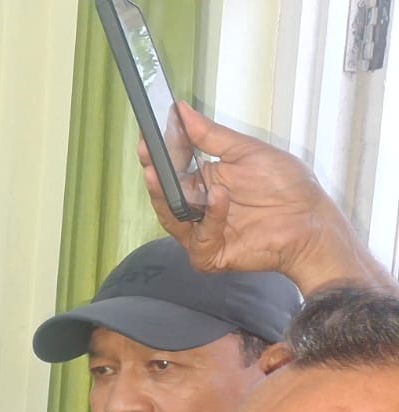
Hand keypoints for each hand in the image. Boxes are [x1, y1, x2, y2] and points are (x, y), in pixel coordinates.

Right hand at [140, 103, 393, 293]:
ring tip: (170, 177)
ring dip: (170, 197)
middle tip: (149, 160)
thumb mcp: (246, 151)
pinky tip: (219, 198)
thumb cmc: (289, 188)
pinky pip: (198, 237)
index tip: (146, 141)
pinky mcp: (209, 254)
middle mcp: (200, 208)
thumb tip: (182, 111)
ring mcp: (202, 232)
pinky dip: (209, 217)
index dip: (156, 156)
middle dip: (155, 178)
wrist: (311, 222)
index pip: (170, 170)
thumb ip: (210, 135)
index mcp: (205, 183)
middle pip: (164, 195)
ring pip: (171, 218)